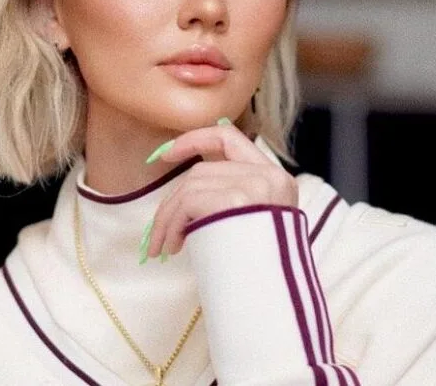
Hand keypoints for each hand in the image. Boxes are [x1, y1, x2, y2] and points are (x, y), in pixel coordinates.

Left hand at [146, 121, 297, 258]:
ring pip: (190, 186)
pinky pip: (188, 203)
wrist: (275, 298)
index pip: (230, 138)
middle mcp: (268, 176)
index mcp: (276, 177)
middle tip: (160, 233)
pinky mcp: (236, 201)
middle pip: (202, 171)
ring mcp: (254, 186)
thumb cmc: (262, 269)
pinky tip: (172, 246)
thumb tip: (186, 192)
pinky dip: (171, 224)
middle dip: (173, 201)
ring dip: (168, 218)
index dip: (194, 139)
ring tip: (165, 246)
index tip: (167, 153)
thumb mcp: (257, 223)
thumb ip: (235, 198)